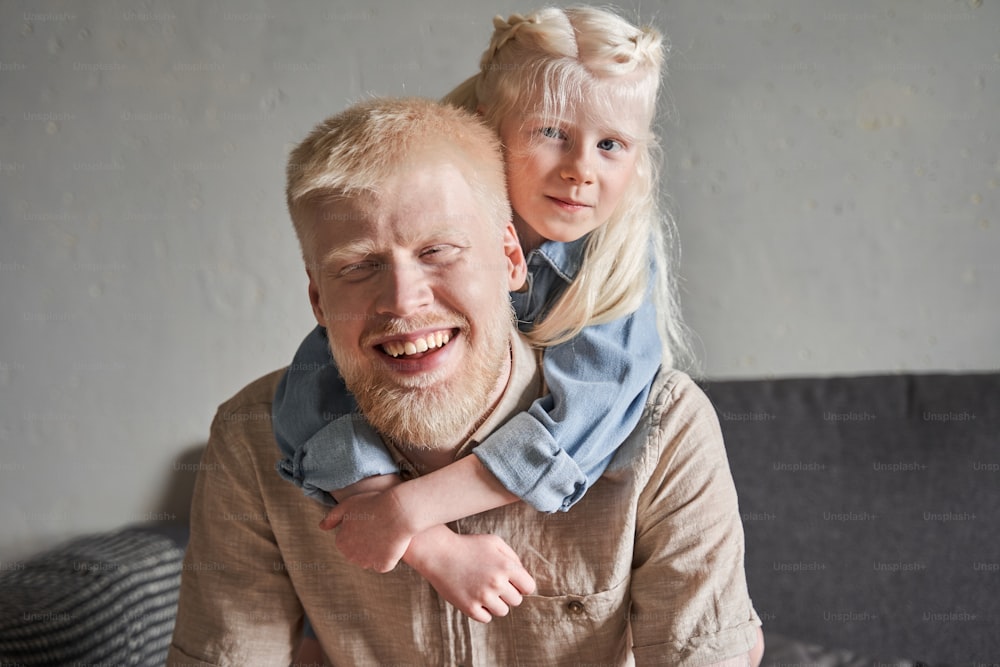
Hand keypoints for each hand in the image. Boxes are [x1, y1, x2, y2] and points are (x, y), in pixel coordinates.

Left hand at [319, 489, 413, 572]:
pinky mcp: (384, 565)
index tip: (368, 520)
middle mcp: (351, 556)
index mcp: (341, 542)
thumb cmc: (372, 504)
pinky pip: (384, 564)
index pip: (347, 541)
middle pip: (358, 552)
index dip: (359, 530)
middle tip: (377, 526)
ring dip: (376, 551)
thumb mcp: (348, 505)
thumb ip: (332, 517)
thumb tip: (322, 527)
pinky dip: (388, 557)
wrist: (398, 511)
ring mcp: (368, 562)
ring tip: (385, 533)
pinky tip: (392, 543)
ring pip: (370, 559)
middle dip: (365, 543)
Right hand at [406, 528, 536, 623]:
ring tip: (483, 590)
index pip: (529, 587)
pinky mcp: (469, 608)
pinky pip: (486, 618)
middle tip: (493, 583)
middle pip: (517, 601)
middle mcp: (496, 583)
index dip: (522, 585)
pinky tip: (474, 596)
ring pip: (502, 611)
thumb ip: (512, 557)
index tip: (513, 582)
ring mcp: (482, 597)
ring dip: (496, 603)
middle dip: (508, 593)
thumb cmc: (468, 545)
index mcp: (506, 566)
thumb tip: (522, 575)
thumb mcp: (494, 542)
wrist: (438, 553)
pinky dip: (482, 610)